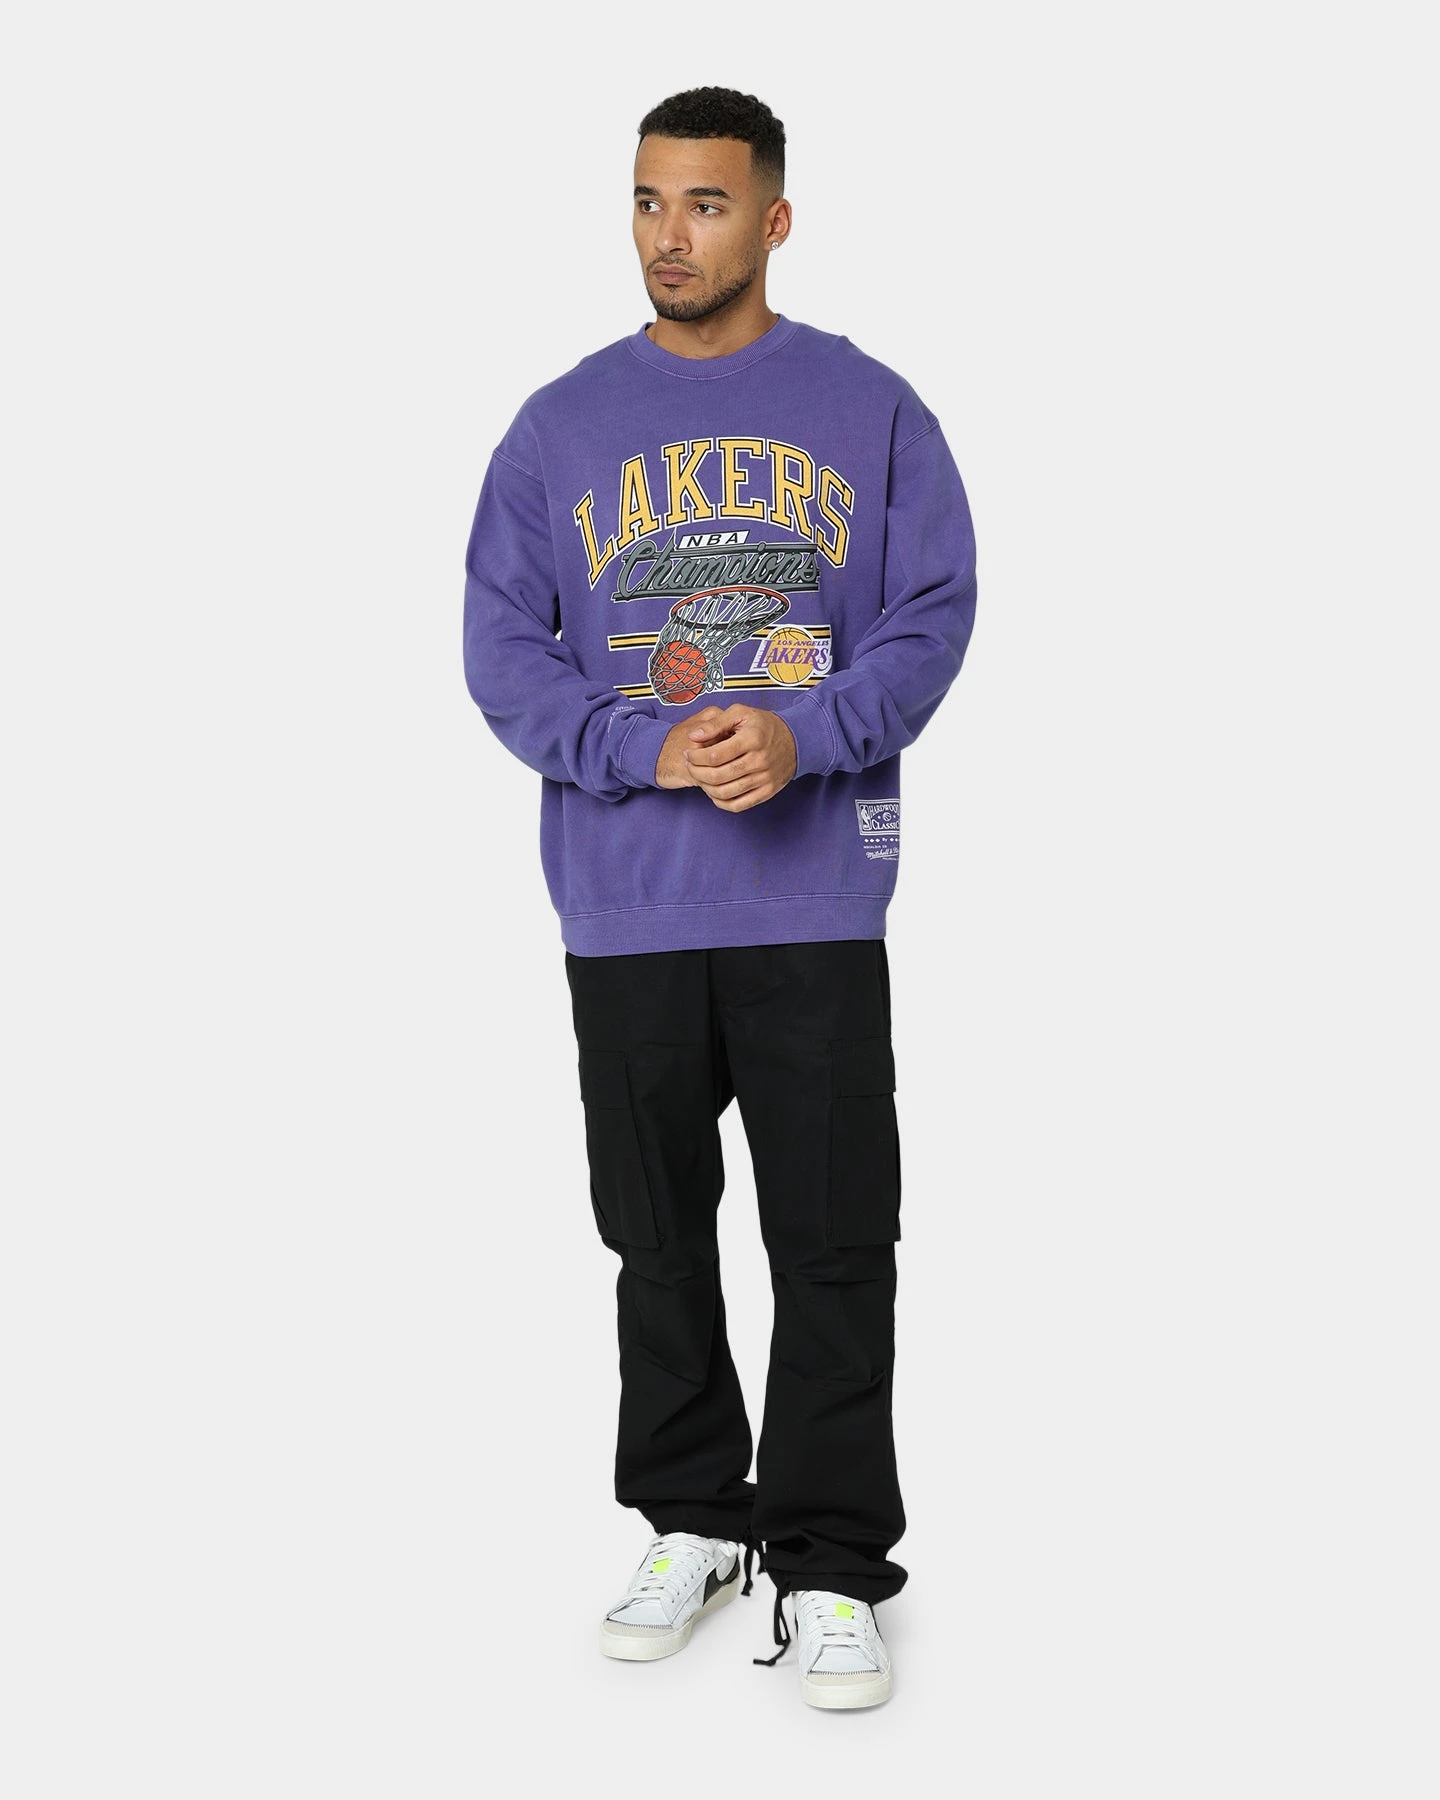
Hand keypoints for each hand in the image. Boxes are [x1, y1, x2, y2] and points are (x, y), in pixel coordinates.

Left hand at [667, 703, 797, 811]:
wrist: (797, 740)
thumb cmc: (764, 725)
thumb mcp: (741, 713)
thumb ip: (716, 723)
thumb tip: (694, 736)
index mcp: (752, 739)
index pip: (714, 755)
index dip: (695, 756)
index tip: (689, 753)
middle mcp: (759, 761)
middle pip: (717, 776)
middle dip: (696, 772)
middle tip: (690, 766)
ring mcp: (764, 779)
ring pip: (725, 793)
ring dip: (705, 787)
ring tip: (700, 777)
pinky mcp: (767, 792)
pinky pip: (738, 805)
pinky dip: (720, 802)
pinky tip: (713, 791)